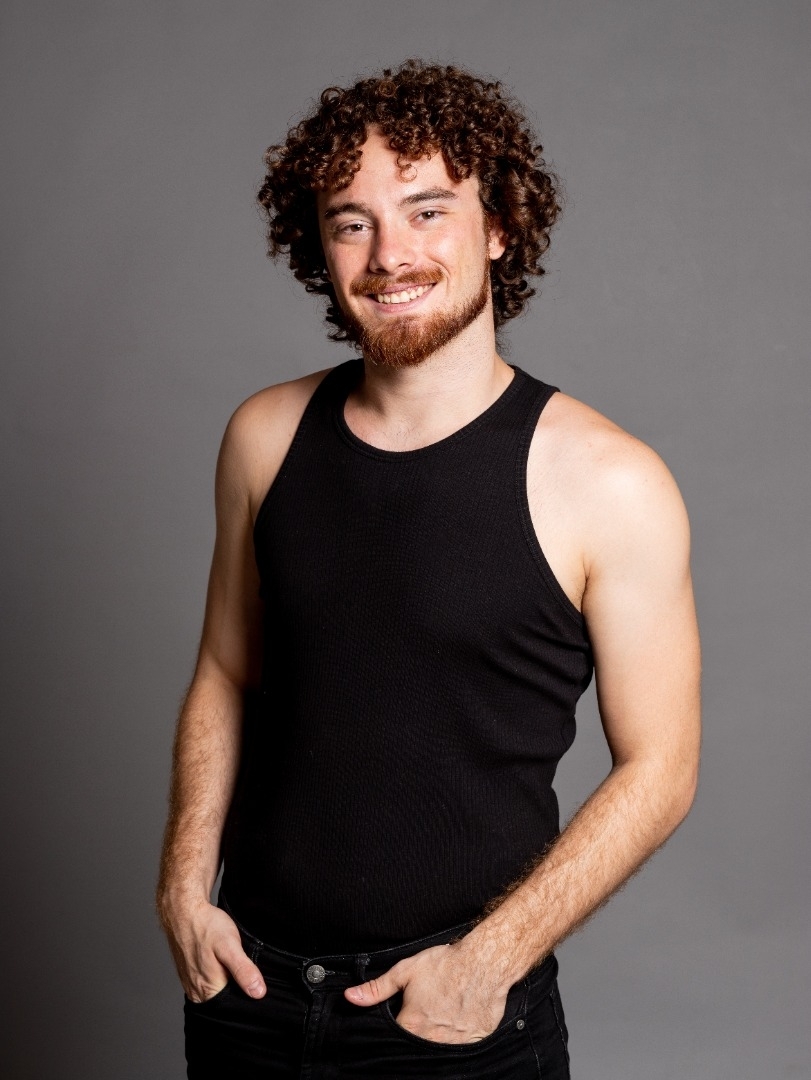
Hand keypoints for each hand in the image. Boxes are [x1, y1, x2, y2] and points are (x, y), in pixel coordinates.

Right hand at [159, 894, 265, 1002]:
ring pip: (217, 991)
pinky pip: (208, 983)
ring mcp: (191, 984)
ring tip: (231, 963)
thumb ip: (243, 970)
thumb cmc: (206, 926)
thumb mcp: (230, 946)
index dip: (247, 996)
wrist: (184, 910)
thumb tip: (258, 993)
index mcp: (208, 991)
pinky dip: (218, 975)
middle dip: (238, 988)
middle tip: (244, 967)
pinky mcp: (189, 975)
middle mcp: (197, 992)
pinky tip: (222, 962)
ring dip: (228, 981)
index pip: (233, 1007)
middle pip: (225, 1001)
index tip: (254, 981)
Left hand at [344, 941, 508, 1044]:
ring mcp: (454, 1045)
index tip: (400, 1025)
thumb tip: (351, 997)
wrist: (483, 963)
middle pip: (416, 1049)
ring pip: (438, 1053)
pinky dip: (456, 1044)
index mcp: (412, 1025)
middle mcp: (431, 1040)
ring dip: (435, 1042)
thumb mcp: (406, 971)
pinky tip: (457, 1027)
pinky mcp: (474, 1044)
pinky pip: (460, 1052)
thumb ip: (377, 988)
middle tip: (423, 1020)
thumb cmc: (446, 965)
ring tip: (439, 1021)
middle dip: (416, 1039)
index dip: (395, 1034)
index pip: (395, 1041)